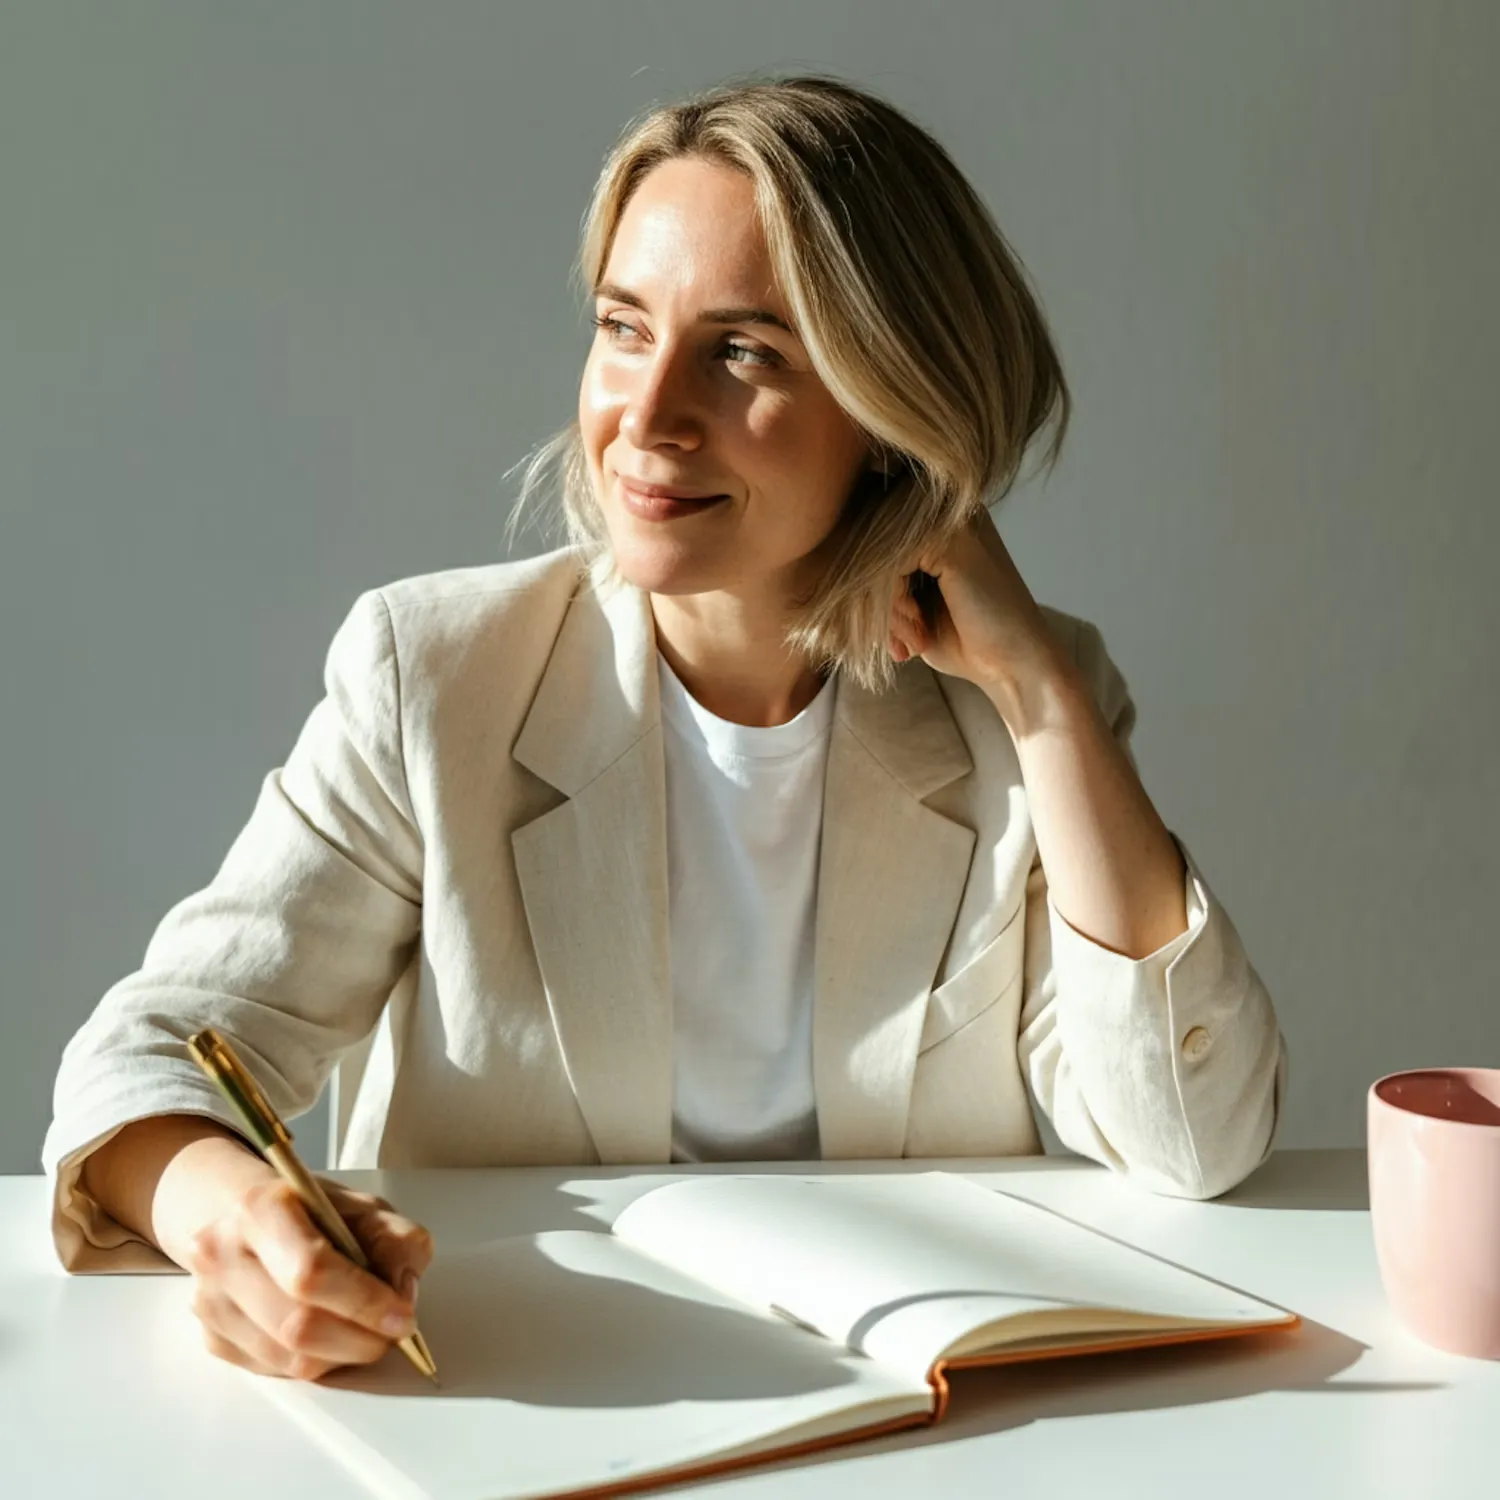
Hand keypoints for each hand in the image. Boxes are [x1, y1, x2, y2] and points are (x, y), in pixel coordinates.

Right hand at [182, 1175, 433, 1382]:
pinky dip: (316, 1362)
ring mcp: (210, 1301)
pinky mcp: (213, 1338)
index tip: (403, 1317)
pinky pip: (275, 1371)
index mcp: (260, 1209)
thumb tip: (402, 1292)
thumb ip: (396, 1241)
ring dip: (342, 1355)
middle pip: (298, 1325)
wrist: (252, 1220)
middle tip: (393, 1332)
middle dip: (360, 1338)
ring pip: (288, 1358)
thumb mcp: (365, 1207)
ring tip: (365, 1332)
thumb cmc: (312, 1212)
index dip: (364, 1302)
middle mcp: (222, 1255)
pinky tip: (330, 1335)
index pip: (311, 1270)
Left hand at [887, 508, 1077, 732]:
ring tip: (909, 640)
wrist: (1015, 668)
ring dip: (883, 609)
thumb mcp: (909, 605)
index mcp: (936, 521)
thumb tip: (825, 566)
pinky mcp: (950, 541)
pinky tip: (918, 633)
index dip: (868, 588)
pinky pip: (888, 567)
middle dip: (872, 600)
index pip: (869, 536)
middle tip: (898, 641)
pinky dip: (892, 608)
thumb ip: (880, 579)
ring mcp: (949, 521)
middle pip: (868, 544)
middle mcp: (944, 510)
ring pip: (875, 558)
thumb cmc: (965, 641)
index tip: (888, 632)